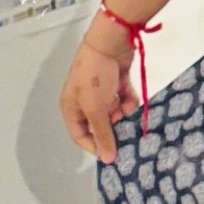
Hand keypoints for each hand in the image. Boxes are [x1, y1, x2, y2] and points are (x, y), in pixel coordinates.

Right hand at [59, 27, 138, 164]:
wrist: (111, 43)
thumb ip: (102, 133)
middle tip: (125, 132)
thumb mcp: (96, 107)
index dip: (95, 146)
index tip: (113, 154)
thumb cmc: (96, 76)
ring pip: (114, 114)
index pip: (80, 136)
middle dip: (113, 128)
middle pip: (100, 126)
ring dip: (122, 113)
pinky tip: (131, 97)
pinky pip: (124, 101)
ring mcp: (101, 93)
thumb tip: (107, 160)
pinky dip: (128, 101)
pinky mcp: (116, 85)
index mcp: (71, 108)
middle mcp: (85, 102)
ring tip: (126, 108)